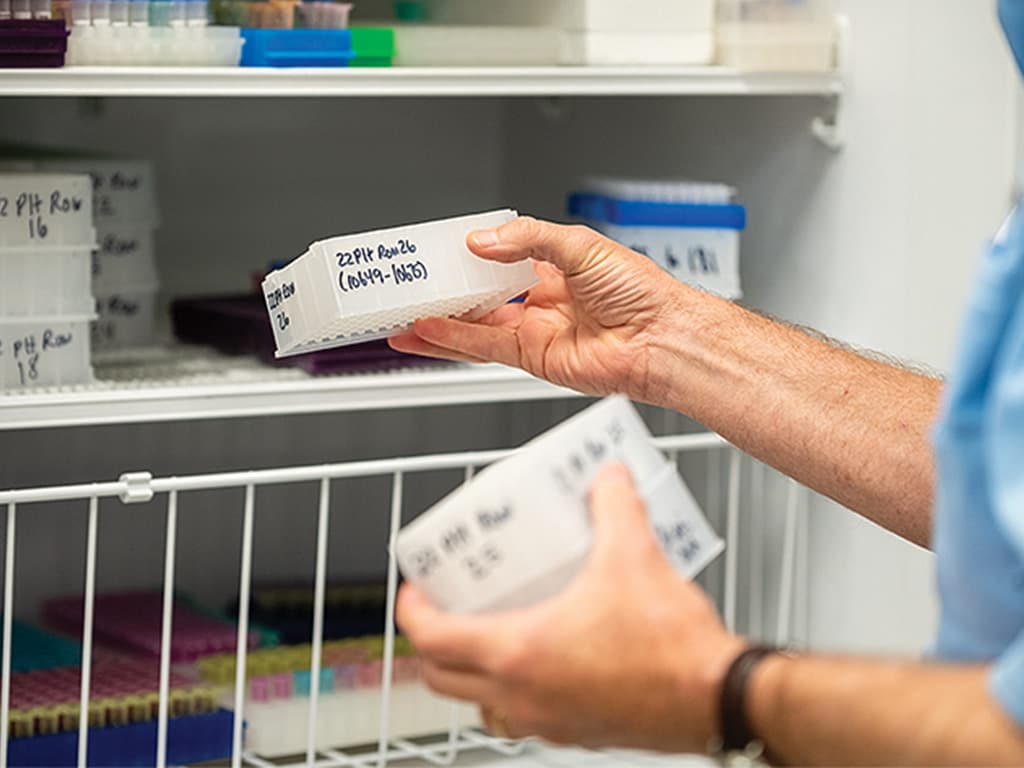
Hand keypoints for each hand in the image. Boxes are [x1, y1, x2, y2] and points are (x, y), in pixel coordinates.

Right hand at [388, 217, 687, 402]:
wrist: (661, 337)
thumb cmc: (641, 292)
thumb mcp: (580, 244)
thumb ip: (528, 240)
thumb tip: (483, 241)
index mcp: (554, 269)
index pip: (500, 259)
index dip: (470, 255)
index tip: (440, 250)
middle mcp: (541, 302)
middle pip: (480, 296)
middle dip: (446, 292)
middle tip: (411, 284)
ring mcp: (535, 332)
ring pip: (474, 325)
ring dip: (437, 321)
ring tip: (402, 312)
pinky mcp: (532, 359)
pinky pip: (483, 347)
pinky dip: (452, 340)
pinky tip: (426, 332)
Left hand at [396, 464, 744, 752]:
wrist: (716, 698)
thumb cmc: (672, 652)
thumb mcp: (634, 556)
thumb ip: (614, 507)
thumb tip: (606, 481)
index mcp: (520, 653)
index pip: (433, 637)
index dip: (413, 609)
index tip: (417, 589)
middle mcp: (524, 695)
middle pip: (443, 677)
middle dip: (434, 642)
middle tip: (447, 609)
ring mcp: (549, 720)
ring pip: (482, 703)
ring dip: (473, 670)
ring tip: (493, 629)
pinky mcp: (579, 731)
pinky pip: (525, 714)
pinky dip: (518, 687)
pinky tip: (552, 652)